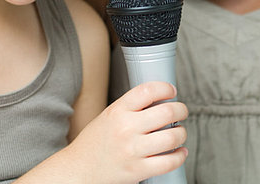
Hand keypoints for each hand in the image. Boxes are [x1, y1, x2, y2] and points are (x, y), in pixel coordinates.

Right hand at [17, 81, 187, 183]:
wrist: (78, 170)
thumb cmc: (95, 142)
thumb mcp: (109, 115)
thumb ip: (132, 107)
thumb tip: (162, 99)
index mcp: (118, 111)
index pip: (148, 90)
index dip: (166, 88)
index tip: (171, 92)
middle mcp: (125, 129)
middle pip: (167, 112)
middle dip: (181, 110)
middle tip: (181, 112)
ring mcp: (132, 150)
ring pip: (172, 137)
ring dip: (182, 133)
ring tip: (179, 133)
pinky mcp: (137, 171)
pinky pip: (168, 162)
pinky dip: (179, 156)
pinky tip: (179, 152)